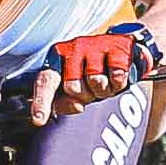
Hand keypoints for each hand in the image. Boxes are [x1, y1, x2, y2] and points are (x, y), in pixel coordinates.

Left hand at [35, 23, 158, 117]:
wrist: (127, 49)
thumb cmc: (95, 71)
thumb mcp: (78, 89)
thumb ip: (65, 101)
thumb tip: (69, 107)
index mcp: (58, 58)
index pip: (46, 81)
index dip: (42, 101)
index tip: (39, 119)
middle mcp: (74, 48)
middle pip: (72, 87)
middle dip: (84, 95)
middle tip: (92, 89)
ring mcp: (95, 45)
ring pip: (95, 81)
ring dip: (104, 89)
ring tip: (106, 80)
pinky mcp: (117, 48)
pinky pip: (116, 76)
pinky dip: (119, 81)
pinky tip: (118, 74)